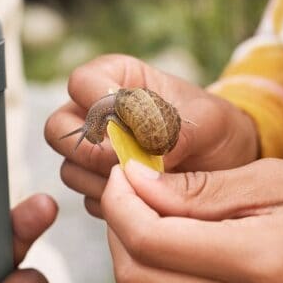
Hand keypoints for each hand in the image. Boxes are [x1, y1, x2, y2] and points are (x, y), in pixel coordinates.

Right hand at [44, 55, 258, 216]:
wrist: (224, 166)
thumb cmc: (214, 129)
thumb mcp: (209, 122)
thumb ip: (177, 130)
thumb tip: (145, 151)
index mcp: (115, 80)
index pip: (81, 83)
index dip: (98, 104)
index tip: (129, 125)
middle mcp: (92, 115)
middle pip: (57, 129)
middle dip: (92, 151)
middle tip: (128, 161)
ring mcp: (89, 152)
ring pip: (69, 169)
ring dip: (106, 182)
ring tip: (149, 183)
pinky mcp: (96, 185)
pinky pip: (89, 198)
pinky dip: (116, 203)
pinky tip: (147, 198)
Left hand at [100, 158, 282, 282]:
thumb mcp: (268, 181)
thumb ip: (195, 189)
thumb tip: (132, 181)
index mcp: (261, 262)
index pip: (150, 241)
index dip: (119, 203)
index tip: (121, 173)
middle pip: (135, 276)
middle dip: (117, 226)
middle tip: (129, 190)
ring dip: (129, 254)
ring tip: (147, 215)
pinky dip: (150, 277)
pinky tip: (166, 244)